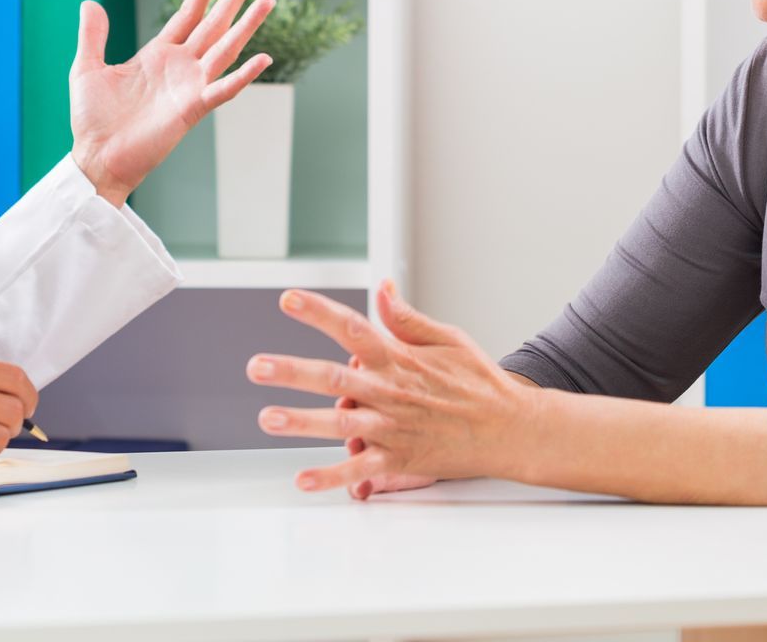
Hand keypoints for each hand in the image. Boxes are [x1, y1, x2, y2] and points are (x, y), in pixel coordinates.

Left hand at [69, 0, 275, 205]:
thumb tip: (90, 3)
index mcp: (158, 53)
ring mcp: (189, 86)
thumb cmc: (92, 119)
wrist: (96, 157)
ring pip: (225, 48)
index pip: (187, 14)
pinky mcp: (192, 109)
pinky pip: (222, 90)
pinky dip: (243, 75)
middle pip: (214, 23)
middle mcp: (180, 66)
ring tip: (267, 1)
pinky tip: (263, 58)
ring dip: (246, 25)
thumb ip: (93, 36)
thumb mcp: (87, 68)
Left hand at [247, 279, 539, 495]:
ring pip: (340, 423)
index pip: (352, 327)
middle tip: (256, 366)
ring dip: (301, 422)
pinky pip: (359, 469)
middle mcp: (391, 390)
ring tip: (266, 417)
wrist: (510, 429)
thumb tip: (382, 287)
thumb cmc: (479, 383)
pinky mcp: (400, 459)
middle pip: (334, 377)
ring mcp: (393, 427)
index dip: (317, 312)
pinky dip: (331, 476)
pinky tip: (303, 479)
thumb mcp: (447, 338)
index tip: (287, 299)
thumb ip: (407, 318)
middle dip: (292, 371)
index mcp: (399, 358)